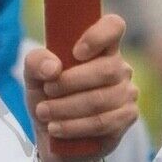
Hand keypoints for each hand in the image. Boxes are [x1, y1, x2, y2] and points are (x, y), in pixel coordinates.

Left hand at [24, 13, 137, 161]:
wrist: (54, 134)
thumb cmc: (48, 96)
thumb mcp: (34, 77)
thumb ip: (36, 62)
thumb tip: (53, 67)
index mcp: (101, 47)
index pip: (113, 27)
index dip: (98, 36)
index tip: (75, 52)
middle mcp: (119, 67)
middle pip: (105, 69)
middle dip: (70, 82)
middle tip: (47, 90)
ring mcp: (127, 92)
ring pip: (101, 99)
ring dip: (66, 108)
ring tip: (43, 112)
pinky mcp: (127, 117)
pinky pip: (103, 122)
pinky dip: (74, 126)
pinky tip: (56, 128)